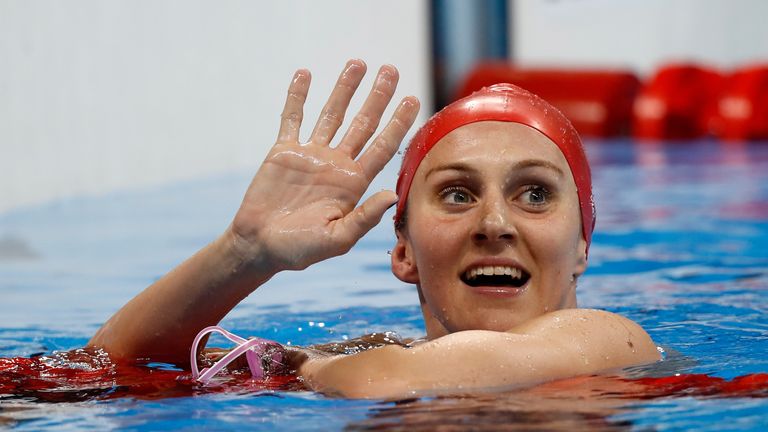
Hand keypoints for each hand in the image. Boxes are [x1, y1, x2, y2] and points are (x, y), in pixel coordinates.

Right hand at [230, 60, 419, 271]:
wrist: (260, 246)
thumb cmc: (301, 250)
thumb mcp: (337, 239)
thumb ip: (365, 217)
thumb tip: (392, 195)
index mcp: (353, 183)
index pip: (383, 146)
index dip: (398, 123)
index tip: (413, 99)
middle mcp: (336, 164)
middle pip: (363, 123)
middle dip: (378, 97)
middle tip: (392, 70)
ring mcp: (311, 155)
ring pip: (332, 114)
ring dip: (344, 89)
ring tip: (358, 63)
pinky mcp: (284, 151)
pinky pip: (292, 118)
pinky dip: (298, 96)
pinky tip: (305, 74)